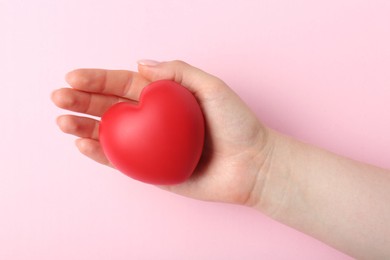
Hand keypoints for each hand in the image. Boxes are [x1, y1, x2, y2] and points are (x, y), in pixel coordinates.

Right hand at [51, 60, 273, 204]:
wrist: (252, 165)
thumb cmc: (237, 124)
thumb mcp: (212, 87)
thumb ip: (178, 72)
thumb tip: (140, 63)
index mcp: (163, 97)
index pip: (124, 84)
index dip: (98, 79)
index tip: (74, 77)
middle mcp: (152, 119)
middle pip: (110, 107)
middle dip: (82, 101)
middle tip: (59, 97)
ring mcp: (149, 145)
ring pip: (110, 134)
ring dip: (83, 127)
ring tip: (62, 121)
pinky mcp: (151, 170)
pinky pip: (120, 162)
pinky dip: (100, 154)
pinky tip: (82, 144)